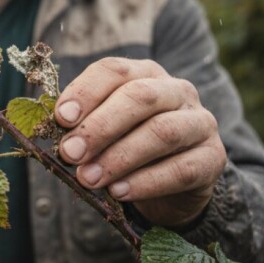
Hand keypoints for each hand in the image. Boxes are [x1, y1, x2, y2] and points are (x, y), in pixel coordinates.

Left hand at [54, 58, 226, 227]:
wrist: (175, 180)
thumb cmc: (127, 143)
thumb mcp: (104, 128)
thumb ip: (80, 123)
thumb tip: (50, 128)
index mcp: (144, 73)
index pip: (113, 70)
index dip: (85, 92)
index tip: (60, 118)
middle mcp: (176, 90)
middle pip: (139, 98)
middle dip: (99, 127)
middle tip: (69, 154)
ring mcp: (199, 122)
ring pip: (162, 132)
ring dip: (119, 157)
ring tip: (88, 178)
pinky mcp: (213, 157)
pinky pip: (182, 169)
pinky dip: (147, 182)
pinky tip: (119, 192)